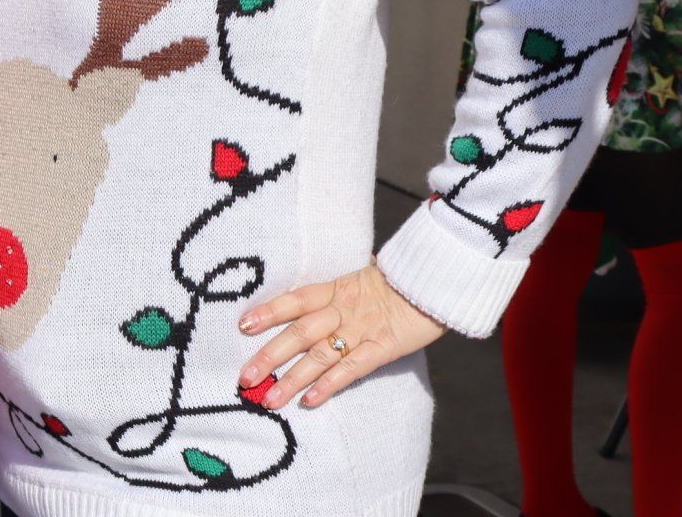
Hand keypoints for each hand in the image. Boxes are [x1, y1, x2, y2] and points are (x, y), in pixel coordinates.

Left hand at [235, 264, 443, 409]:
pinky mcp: (383, 347)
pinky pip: (351, 369)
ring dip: (291, 379)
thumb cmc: (401, 281)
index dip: (269, 311)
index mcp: (337, 288)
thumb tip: (316, 299)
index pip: (295, 299)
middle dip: (269, 355)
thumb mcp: (364, 279)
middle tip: (244, 378)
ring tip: (269, 399)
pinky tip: (309, 401)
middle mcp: (343, 309)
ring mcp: (362, 329)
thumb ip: (339, 292)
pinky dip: (329, 385)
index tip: (243, 325)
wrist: (438, 280)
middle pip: (299, 332)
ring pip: (319, 356)